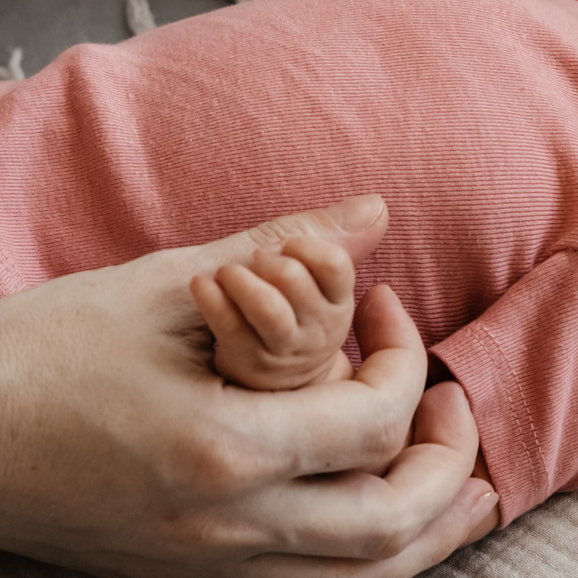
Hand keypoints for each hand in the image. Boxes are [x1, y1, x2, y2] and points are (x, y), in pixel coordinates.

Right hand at [0, 196, 498, 577]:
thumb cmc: (32, 349)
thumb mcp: (160, 285)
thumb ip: (279, 249)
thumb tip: (374, 212)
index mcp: (227, 450)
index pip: (374, 426)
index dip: (406, 365)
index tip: (388, 314)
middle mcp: (224, 529)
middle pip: (390, 526)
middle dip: (445, 466)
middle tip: (449, 409)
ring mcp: (196, 570)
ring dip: (420, 539)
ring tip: (458, 494)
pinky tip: (364, 544)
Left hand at [190, 234, 357, 389]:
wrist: (198, 373)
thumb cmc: (243, 306)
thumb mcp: (287, 270)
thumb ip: (324, 239)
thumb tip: (379, 204)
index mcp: (333, 306)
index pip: (334, 267)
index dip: (303, 246)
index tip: (286, 246)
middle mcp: (316, 337)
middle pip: (298, 281)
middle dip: (267, 261)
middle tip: (250, 262)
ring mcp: (279, 360)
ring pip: (270, 309)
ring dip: (239, 280)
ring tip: (223, 274)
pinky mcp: (239, 372)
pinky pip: (231, 327)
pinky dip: (211, 297)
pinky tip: (201, 286)